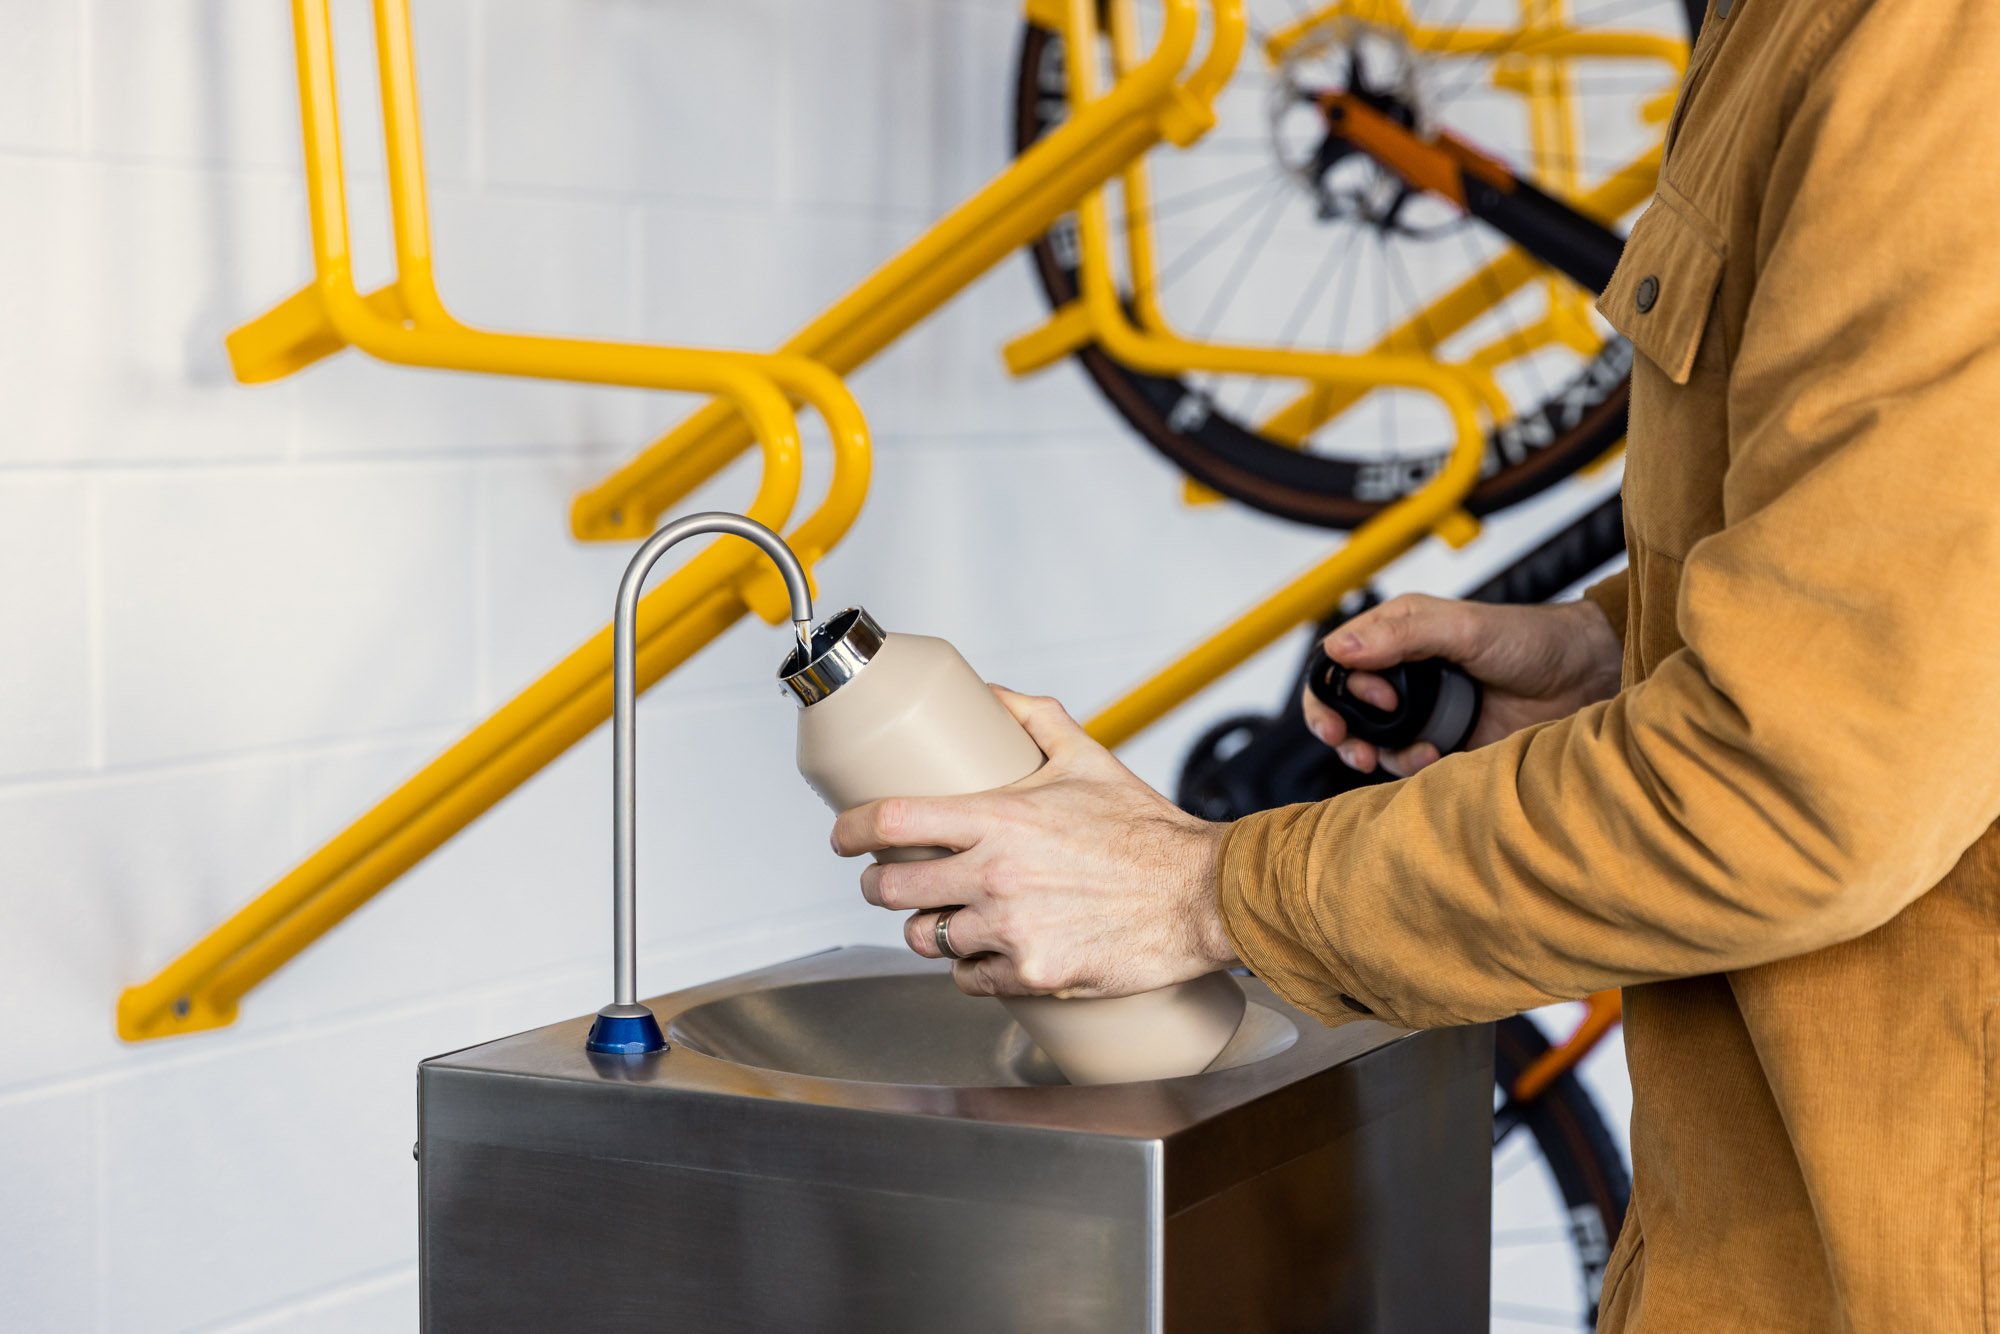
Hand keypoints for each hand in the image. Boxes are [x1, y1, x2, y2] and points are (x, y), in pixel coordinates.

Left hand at [829, 687, 1237, 997]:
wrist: (1200, 896)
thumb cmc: (1147, 831)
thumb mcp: (1088, 759)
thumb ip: (1035, 718)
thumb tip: (992, 694)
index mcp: (1001, 819)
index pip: (894, 819)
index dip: (853, 829)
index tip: (844, 836)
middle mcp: (996, 876)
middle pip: (892, 888)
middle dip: (879, 884)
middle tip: (886, 881)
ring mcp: (1011, 930)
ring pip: (926, 938)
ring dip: (926, 928)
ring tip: (941, 918)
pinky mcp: (1032, 974)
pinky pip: (967, 979)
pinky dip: (967, 968)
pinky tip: (979, 952)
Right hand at [1304, 594, 1621, 777]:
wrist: (1584, 679)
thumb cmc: (1531, 639)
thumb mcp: (1464, 628)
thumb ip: (1402, 635)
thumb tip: (1341, 648)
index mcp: (1397, 633)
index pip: (1337, 662)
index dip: (1336, 687)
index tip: (1367, 701)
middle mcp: (1402, 671)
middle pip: (1342, 704)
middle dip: (1339, 726)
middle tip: (1350, 742)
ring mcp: (1421, 709)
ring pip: (1369, 739)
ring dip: (1375, 751)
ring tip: (1403, 753)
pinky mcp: (1441, 739)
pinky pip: (1404, 761)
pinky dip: (1408, 765)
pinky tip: (1433, 756)